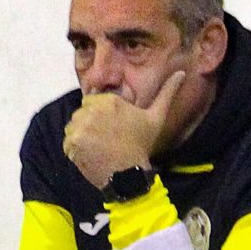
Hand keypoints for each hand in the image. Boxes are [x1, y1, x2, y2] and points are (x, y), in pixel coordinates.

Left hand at [63, 70, 184, 189]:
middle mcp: (92, 110)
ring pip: (74, 127)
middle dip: (91, 124)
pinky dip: (76, 150)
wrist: (128, 175)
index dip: (101, 115)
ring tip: (98, 148)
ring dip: (82, 136)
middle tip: (106, 140)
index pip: (93, 101)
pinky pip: (68, 142)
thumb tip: (181, 73)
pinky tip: (91, 155)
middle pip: (82, 113)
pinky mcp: (71, 144)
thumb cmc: (141, 145)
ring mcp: (79, 128)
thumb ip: (167, 93)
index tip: (111, 128)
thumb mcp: (156, 117)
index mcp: (109, 101)